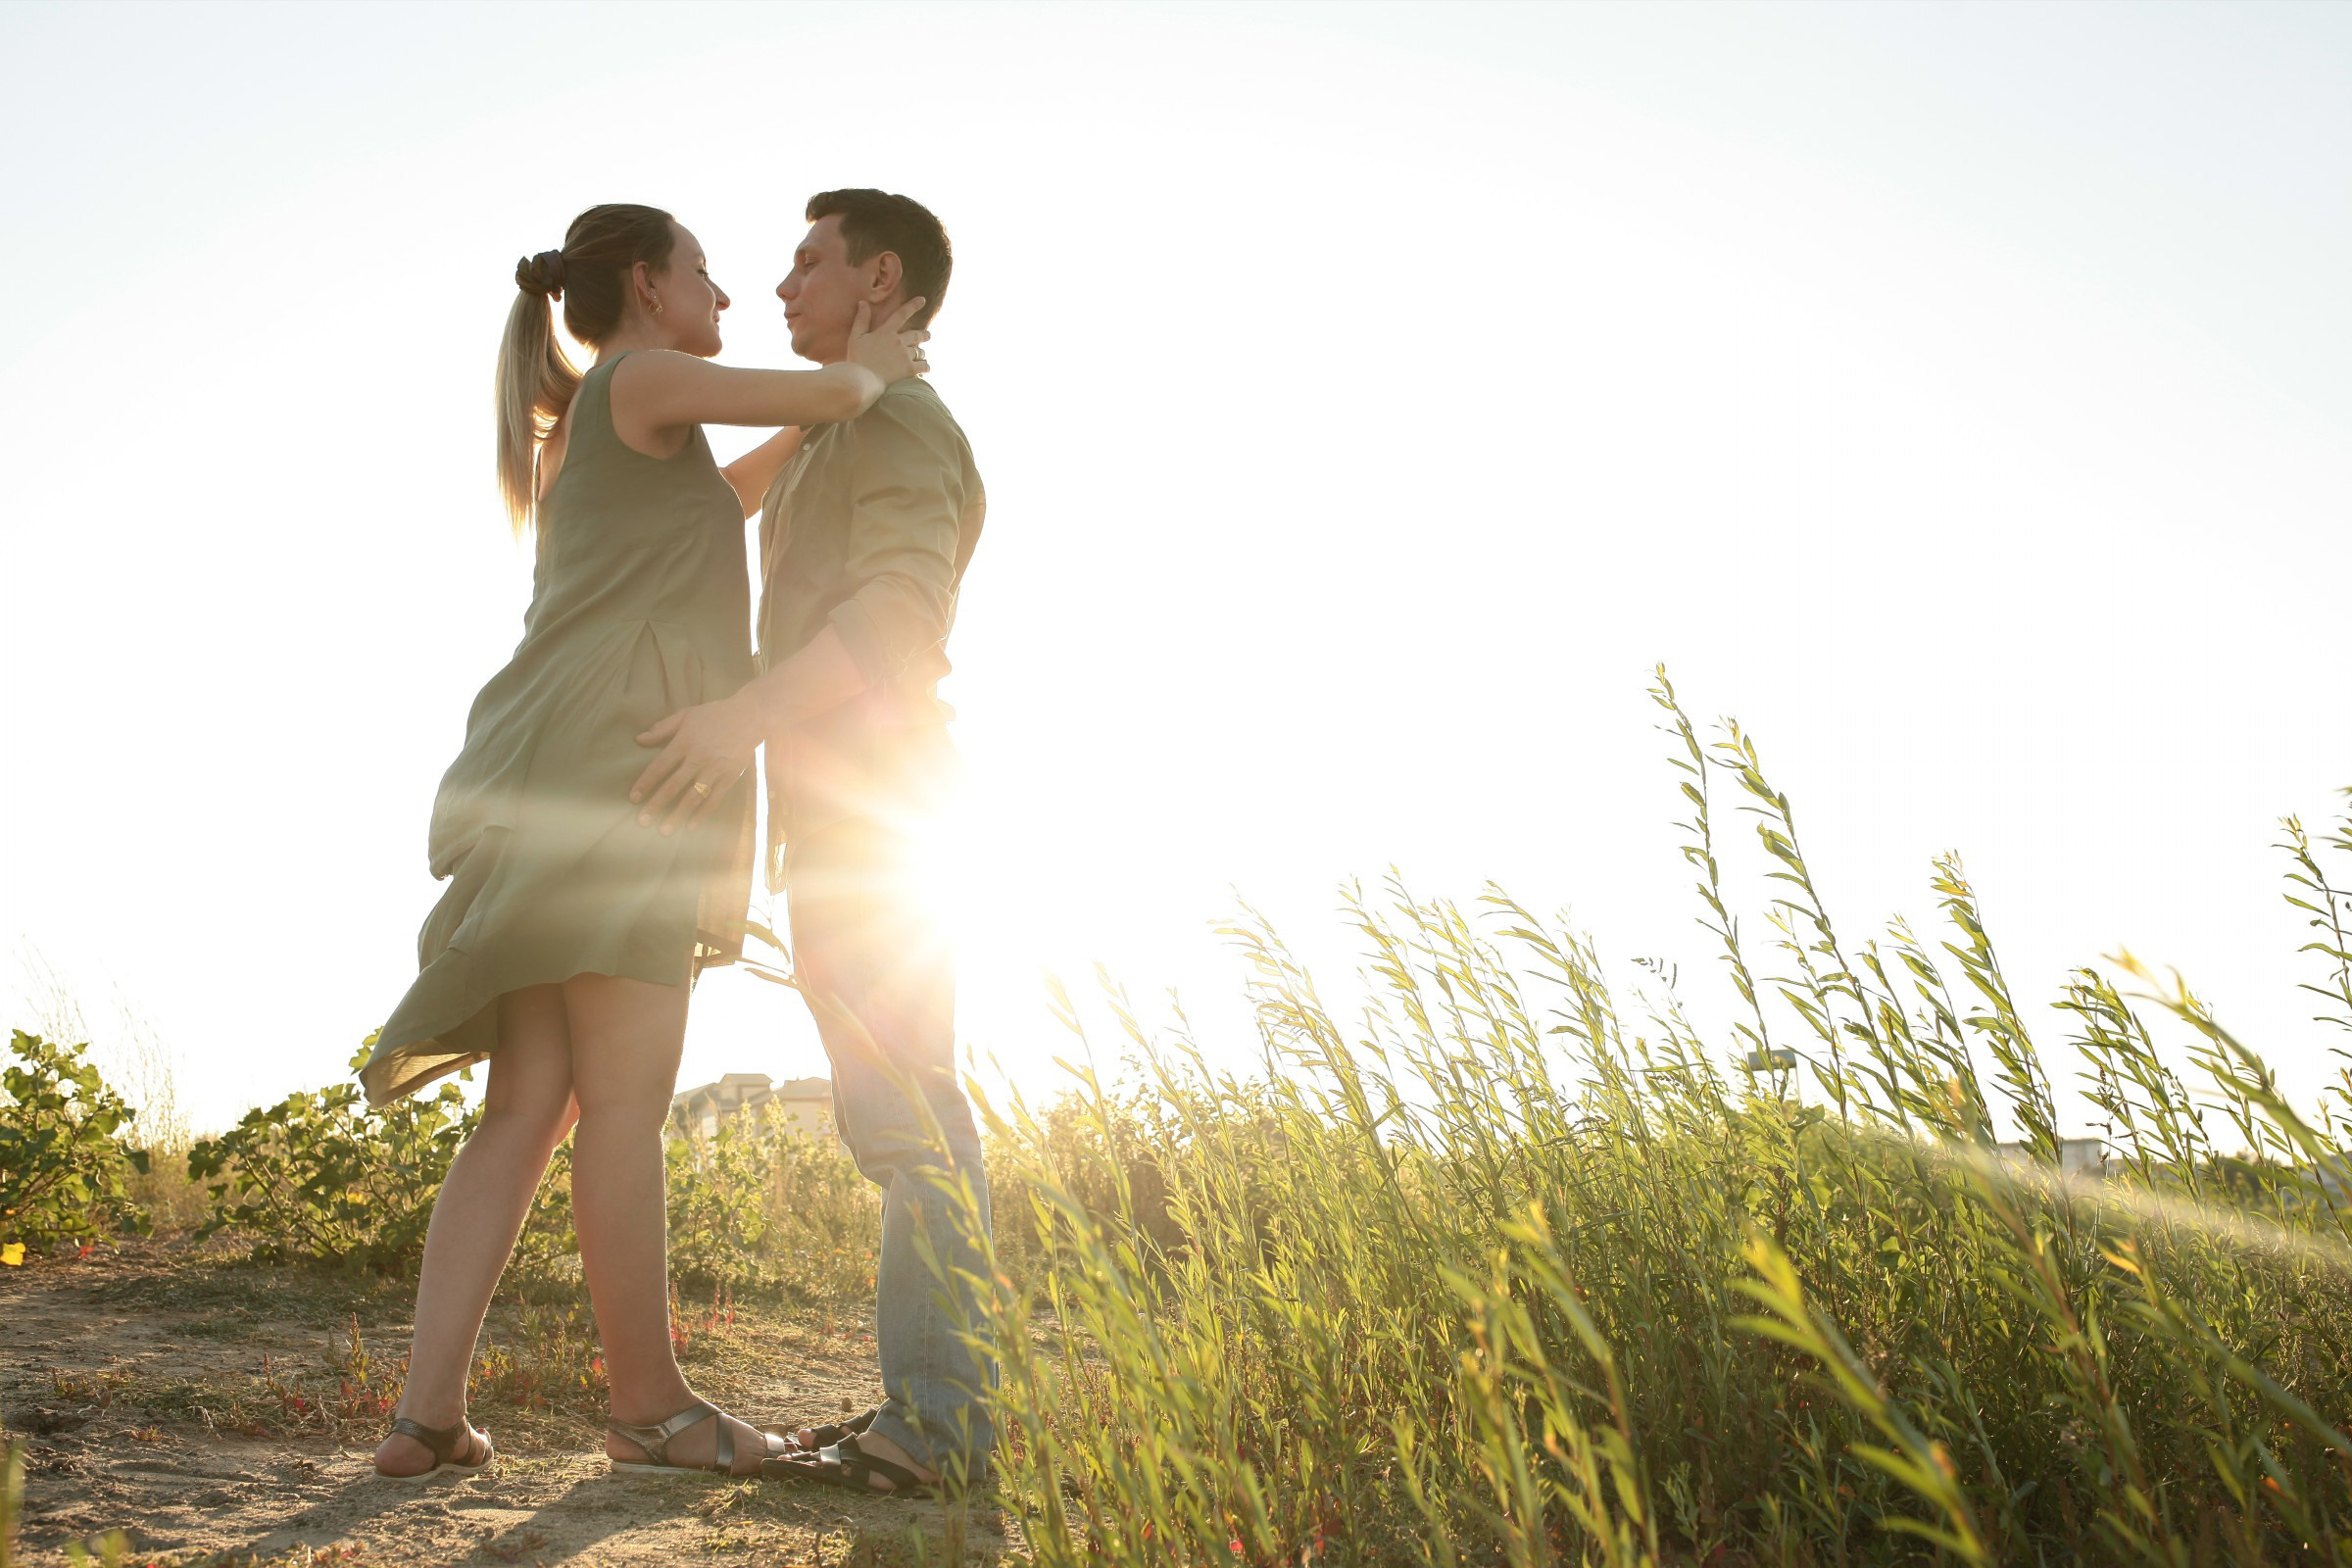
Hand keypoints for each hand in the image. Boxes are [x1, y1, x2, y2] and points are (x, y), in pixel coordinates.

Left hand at [631, 696, 757, 835]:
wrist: (751, 715)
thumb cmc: (715, 714)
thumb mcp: (686, 715)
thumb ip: (662, 728)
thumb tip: (638, 740)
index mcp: (684, 742)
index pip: (660, 766)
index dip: (646, 783)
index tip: (633, 798)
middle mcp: (698, 758)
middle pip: (673, 785)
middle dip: (657, 804)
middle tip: (642, 821)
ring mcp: (716, 769)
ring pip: (693, 796)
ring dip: (678, 814)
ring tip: (665, 831)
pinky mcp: (731, 777)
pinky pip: (715, 798)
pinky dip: (703, 813)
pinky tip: (692, 826)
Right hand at [845, 298, 928, 385]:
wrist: (862, 380)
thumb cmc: (856, 360)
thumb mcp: (855, 338)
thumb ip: (861, 320)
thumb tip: (863, 302)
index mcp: (885, 332)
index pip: (901, 314)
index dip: (913, 306)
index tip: (923, 300)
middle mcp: (898, 341)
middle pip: (916, 335)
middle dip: (923, 334)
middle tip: (928, 335)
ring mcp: (905, 355)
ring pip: (920, 351)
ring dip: (921, 352)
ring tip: (922, 355)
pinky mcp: (909, 369)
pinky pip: (924, 365)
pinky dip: (925, 366)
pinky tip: (926, 368)